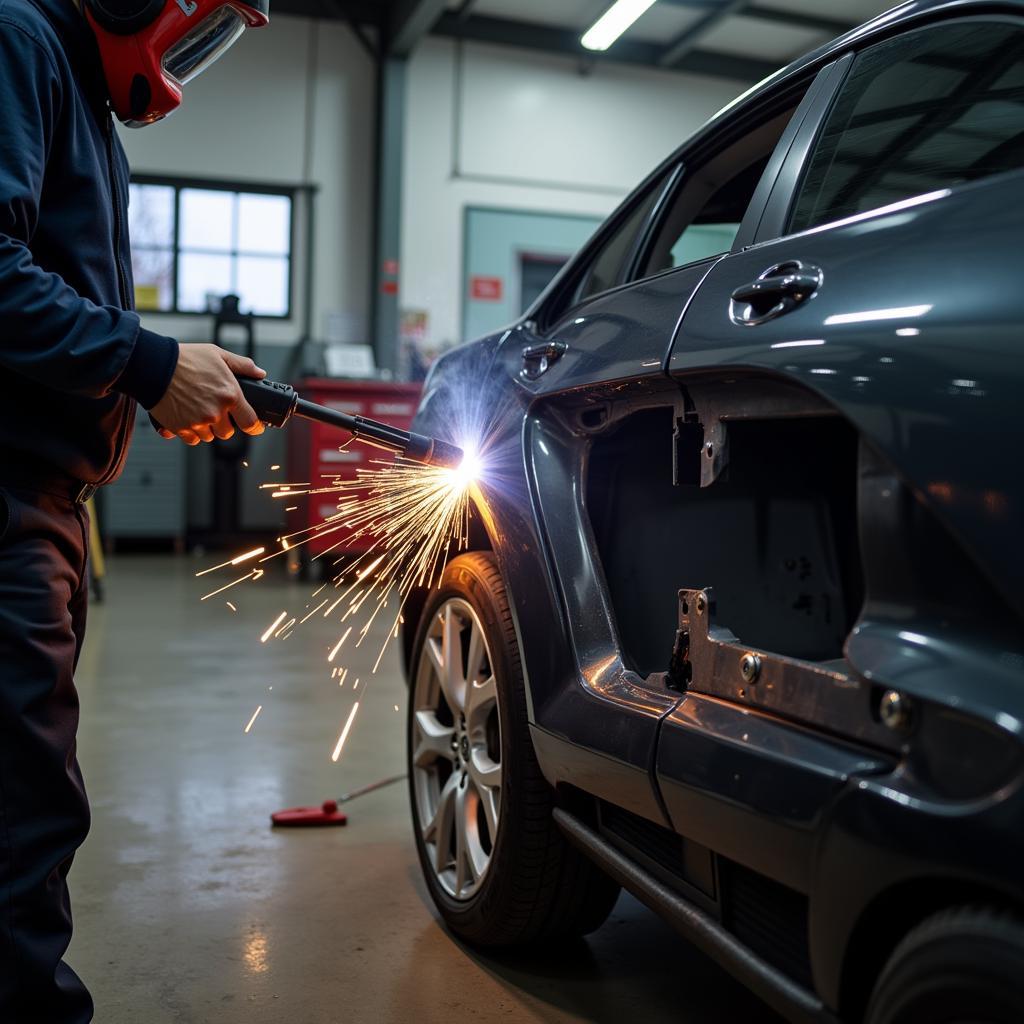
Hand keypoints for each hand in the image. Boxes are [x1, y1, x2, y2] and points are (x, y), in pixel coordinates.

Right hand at [151, 344, 266, 445]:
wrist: (154, 365)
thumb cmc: (185, 359)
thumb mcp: (218, 354)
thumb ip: (242, 365)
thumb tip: (259, 373)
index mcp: (229, 395)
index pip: (251, 423)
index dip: (255, 427)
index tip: (254, 427)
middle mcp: (215, 412)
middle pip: (228, 433)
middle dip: (225, 425)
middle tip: (216, 410)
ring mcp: (198, 422)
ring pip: (210, 437)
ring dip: (207, 428)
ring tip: (198, 410)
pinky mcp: (181, 428)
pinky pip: (192, 439)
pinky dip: (191, 432)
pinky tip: (187, 417)